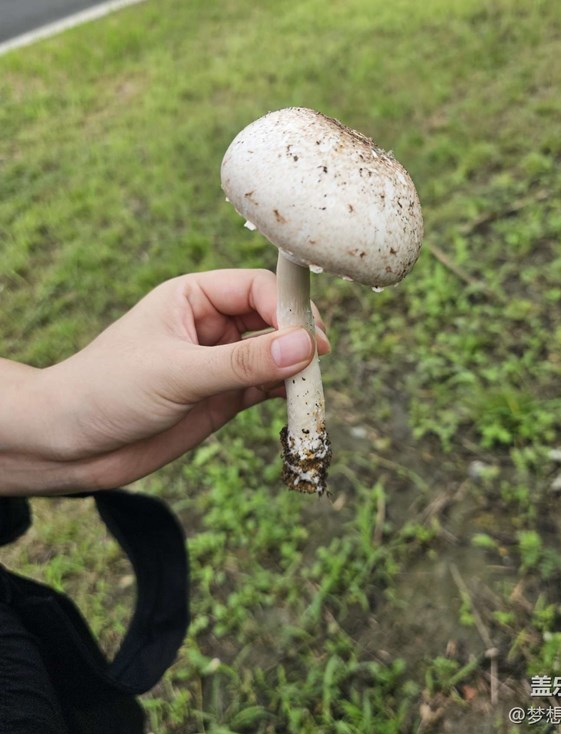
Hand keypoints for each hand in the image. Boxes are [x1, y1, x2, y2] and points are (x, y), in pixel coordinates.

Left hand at [1, 270, 329, 495]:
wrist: (68, 445)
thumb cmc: (106, 391)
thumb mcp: (175, 373)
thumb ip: (240, 363)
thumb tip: (304, 347)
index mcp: (193, 297)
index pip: (255, 288)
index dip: (286, 308)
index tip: (308, 338)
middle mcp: (211, 325)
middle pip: (272, 320)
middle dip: (298, 338)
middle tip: (319, 363)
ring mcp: (219, 363)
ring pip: (274, 357)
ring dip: (296, 370)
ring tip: (313, 389)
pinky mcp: (222, 398)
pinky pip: (266, 389)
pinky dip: (286, 396)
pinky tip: (299, 404)